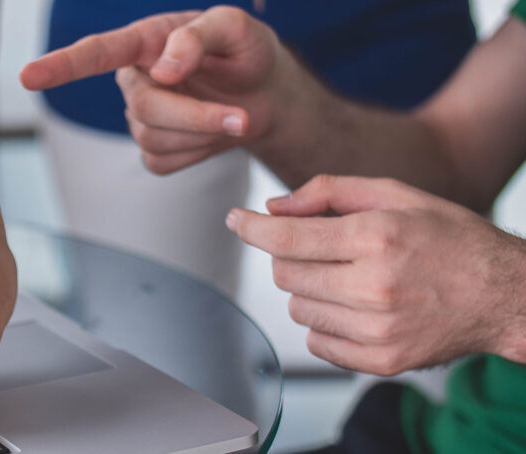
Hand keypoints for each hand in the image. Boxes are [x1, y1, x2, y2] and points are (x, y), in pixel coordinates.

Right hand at [21, 7, 294, 173]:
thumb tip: (164, 69)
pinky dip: (198, 154)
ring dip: (203, 134)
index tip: (28, 77)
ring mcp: (141, 117)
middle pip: (144, 108)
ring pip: (154, 139)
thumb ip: (198, 36)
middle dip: (195, 116)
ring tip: (234, 116)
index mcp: (145, 41)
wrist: (267, 94)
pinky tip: (211, 135)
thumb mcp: (236, 28)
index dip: (60, 66)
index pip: (96, 53)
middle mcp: (135, 78)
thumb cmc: (246, 52)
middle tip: (241, 117)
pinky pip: (163, 162)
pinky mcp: (154, 150)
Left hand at [226, 175, 525, 374]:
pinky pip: (317, 342)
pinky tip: (355, 306)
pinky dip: (324, 324)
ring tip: (349, 277)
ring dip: (309, 290)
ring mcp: (378, 330)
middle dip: (290, 255)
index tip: (236, 220)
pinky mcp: (381, 362)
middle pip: (285, 274)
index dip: (252, 228)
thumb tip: (273, 208)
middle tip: (322, 248)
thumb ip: (328, 192)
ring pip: (297, 308)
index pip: (287, 238)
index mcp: (377, 238)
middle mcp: (375, 287)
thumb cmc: (451, 239)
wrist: (505, 295)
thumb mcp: (396, 194)